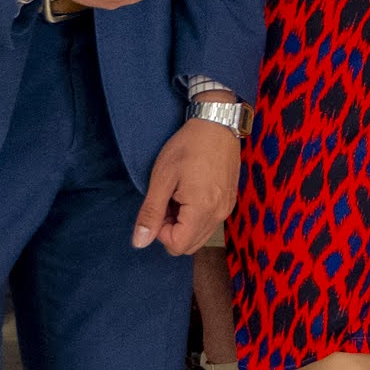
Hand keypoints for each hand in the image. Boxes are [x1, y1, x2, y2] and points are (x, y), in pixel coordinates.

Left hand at [132, 113, 235, 254]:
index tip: (159, 206)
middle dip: (171, 231)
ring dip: (183, 225)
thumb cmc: (187, 146)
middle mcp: (219, 214)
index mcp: (202, 209)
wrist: (217, 124)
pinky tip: (190, 194)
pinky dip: (195, 218)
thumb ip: (151, 212)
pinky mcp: (230, 201)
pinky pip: (209, 223)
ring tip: (177, 197)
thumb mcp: (162, 177)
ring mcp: (227, 208)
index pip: (177, 245)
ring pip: (199, 236)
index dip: (160, 232)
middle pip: (189, 245)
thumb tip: (139, 243)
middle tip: (166, 202)